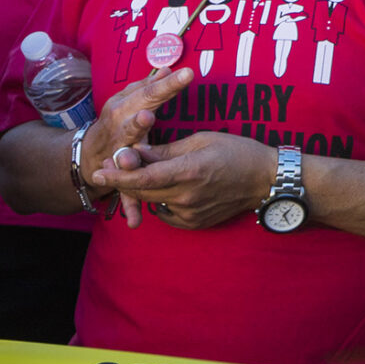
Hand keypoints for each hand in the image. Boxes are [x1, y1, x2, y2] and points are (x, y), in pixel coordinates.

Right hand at [82, 67, 193, 226]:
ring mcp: (114, 155)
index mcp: (125, 107)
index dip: (166, 83)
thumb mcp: (129, 100)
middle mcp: (118, 129)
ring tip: (131, 162)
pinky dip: (129, 206)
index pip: (149, 92)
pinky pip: (124, 193)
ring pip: (124, 160)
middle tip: (148, 116)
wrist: (85, 155)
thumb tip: (166, 65)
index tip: (186, 73)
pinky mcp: (115, 179)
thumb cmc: (117, 121)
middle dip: (138, 121)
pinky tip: (134, 220)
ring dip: (129, 162)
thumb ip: (149, 86)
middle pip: (131, 124)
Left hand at [100, 130, 275, 231]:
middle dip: (123, 179)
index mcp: (189, 171)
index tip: (99, 170)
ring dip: (140, 188)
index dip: (118, 174)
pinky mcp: (193, 223)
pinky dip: (158, 199)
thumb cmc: (237, 152)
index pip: (143, 177)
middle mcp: (186, 196)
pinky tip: (166, 186)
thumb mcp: (201, 140)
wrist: (264, 180)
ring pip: (151, 202)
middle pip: (141, 192)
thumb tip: (135, 151)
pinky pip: (164, 212)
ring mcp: (190, 213)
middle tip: (110, 166)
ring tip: (139, 172)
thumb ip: (165, 150)